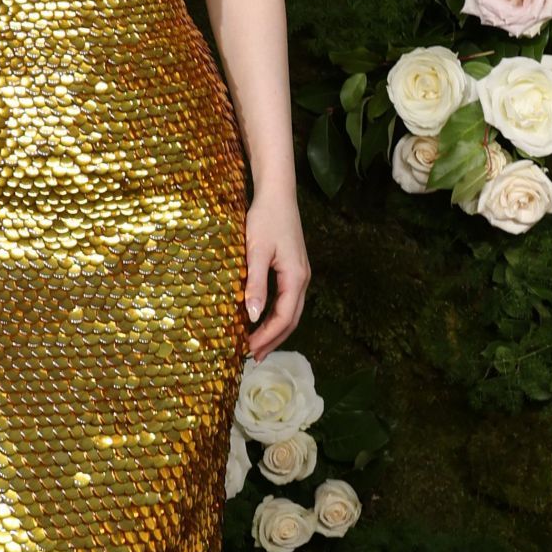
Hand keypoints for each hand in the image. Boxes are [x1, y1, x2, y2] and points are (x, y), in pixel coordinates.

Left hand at [243, 191, 308, 357]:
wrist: (277, 194)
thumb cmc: (265, 219)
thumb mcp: (256, 252)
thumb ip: (255, 284)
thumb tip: (252, 316)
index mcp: (296, 278)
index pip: (284, 317)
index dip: (267, 336)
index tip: (248, 349)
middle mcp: (303, 279)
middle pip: (292, 320)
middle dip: (273, 340)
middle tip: (253, 358)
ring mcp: (300, 274)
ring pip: (291, 312)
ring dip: (275, 331)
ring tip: (258, 347)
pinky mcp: (294, 269)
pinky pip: (288, 300)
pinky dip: (276, 316)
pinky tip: (262, 320)